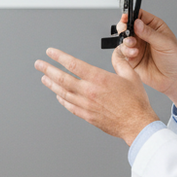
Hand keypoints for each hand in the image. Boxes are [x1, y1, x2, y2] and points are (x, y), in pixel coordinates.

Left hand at [35, 46, 159, 143]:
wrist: (136, 124)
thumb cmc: (135, 103)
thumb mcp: (131, 76)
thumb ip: (120, 62)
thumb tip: (117, 52)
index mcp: (99, 79)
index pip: (73, 64)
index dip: (59, 57)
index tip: (51, 52)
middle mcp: (89, 91)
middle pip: (62, 78)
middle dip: (48, 69)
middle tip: (39, 64)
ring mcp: (86, 104)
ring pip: (62, 92)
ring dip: (51, 84)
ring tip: (44, 78)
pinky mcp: (87, 115)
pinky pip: (69, 106)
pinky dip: (61, 100)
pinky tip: (58, 96)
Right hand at [114, 9, 176, 110]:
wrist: (173, 80)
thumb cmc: (175, 60)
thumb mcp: (165, 43)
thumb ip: (149, 33)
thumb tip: (137, 23)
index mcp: (153, 27)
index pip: (139, 16)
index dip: (130, 15)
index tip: (125, 18)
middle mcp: (143, 36)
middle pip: (127, 26)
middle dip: (124, 29)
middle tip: (127, 33)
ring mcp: (136, 47)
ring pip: (123, 40)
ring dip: (126, 42)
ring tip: (134, 47)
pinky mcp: (131, 59)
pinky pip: (121, 53)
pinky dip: (124, 53)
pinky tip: (133, 54)